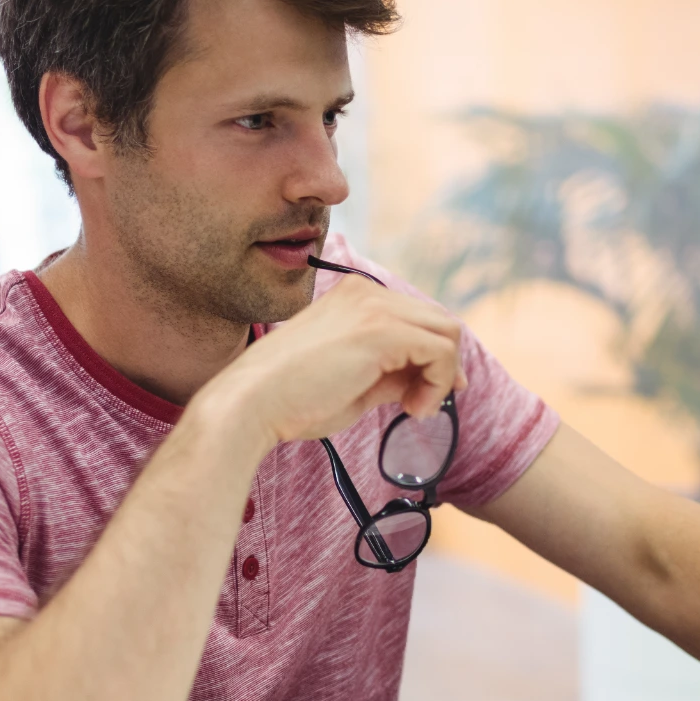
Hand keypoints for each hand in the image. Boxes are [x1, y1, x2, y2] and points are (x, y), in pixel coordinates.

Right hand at [197, 275, 467, 444]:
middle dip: (442, 366)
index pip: (415, 318)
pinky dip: (439, 383)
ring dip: (442, 376)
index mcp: (354, 297)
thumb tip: (421, 379)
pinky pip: (441, 351)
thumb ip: (389, 373)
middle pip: (438, 320)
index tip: (425, 393)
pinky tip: (413, 408)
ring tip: (415, 408)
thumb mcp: (352, 381)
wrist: (252, 403)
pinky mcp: (383, 331)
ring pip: (447, 332)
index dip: (431, 357)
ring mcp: (375, 307)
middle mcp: (367, 292)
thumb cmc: (290, 401)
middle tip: (423, 404)